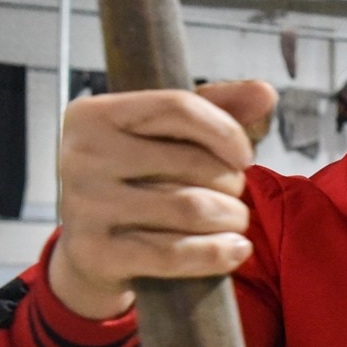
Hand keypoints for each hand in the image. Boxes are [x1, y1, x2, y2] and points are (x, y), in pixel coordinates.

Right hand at [50, 81, 276, 318]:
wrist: (90, 253)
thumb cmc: (136, 183)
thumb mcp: (168, 138)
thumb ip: (216, 109)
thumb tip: (264, 92)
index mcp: (94, 114)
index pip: (178, 107)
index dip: (226, 131)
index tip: (245, 155)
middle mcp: (81, 155)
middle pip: (191, 163)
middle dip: (231, 182)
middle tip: (234, 195)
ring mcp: (84, 205)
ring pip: (191, 208)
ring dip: (231, 217)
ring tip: (236, 220)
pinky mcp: (95, 253)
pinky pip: (175, 254)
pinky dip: (217, 253)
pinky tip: (235, 249)